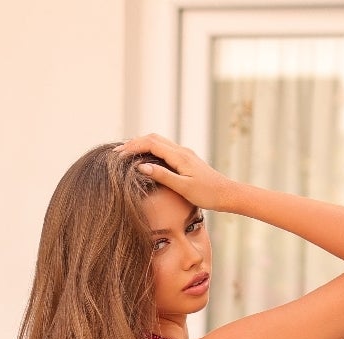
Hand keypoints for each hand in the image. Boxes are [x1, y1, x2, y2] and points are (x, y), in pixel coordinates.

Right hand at [114, 135, 238, 213]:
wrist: (226, 194)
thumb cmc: (207, 194)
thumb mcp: (183, 187)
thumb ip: (162, 176)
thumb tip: (141, 167)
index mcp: (179, 156)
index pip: (151, 144)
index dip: (132, 147)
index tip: (118, 155)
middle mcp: (181, 150)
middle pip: (153, 138)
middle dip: (134, 143)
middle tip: (117, 153)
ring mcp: (183, 153)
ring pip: (158, 142)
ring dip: (141, 145)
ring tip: (126, 154)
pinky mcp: (185, 159)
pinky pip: (164, 149)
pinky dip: (150, 150)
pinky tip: (144, 159)